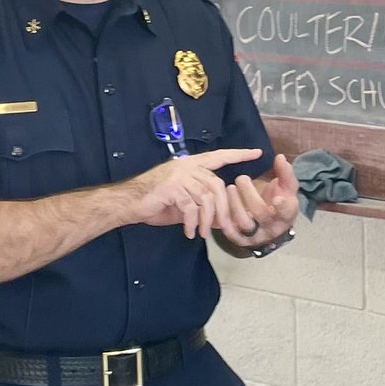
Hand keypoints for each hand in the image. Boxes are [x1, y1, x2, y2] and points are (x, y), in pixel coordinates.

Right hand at [128, 148, 262, 238]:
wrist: (127, 203)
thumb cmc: (155, 202)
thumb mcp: (183, 202)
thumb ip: (201, 205)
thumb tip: (222, 219)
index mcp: (191, 165)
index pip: (219, 156)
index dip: (238, 154)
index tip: (256, 153)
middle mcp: (187, 166)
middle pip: (217, 185)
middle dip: (222, 208)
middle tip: (221, 226)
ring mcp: (179, 175)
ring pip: (206, 197)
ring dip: (206, 219)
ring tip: (201, 233)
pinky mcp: (172, 187)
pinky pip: (191, 207)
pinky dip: (191, 222)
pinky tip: (188, 232)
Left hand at [220, 154, 300, 248]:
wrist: (270, 225)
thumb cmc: (280, 201)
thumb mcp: (287, 188)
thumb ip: (285, 173)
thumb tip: (280, 157)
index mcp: (286, 215)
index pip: (286, 212)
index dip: (283, 207)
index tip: (277, 198)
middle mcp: (271, 228)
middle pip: (260, 213)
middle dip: (249, 194)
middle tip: (241, 178)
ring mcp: (255, 236)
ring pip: (243, 223)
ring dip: (234, 204)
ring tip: (229, 188)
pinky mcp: (240, 240)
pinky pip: (229, 231)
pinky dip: (223, 217)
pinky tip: (219, 203)